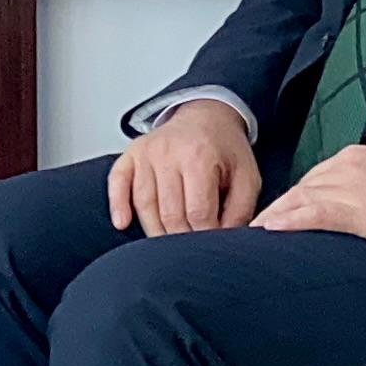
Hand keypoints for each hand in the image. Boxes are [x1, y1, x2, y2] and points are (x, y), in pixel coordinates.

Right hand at [108, 98, 258, 235]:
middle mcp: (169, 152)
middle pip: (169, 213)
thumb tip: (223, 241)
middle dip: (181, 239)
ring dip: (155, 231)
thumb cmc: (225, 150)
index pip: (198, 212)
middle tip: (192, 249)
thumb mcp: (247, 178)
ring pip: (144, 204)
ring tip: (168, 244)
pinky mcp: (131, 154)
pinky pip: (117, 182)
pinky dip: (118, 205)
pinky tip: (122, 223)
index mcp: (200, 157)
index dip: (205, 236)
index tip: (211, 246)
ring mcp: (147, 153)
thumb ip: (240, 211)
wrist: (206, 116)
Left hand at [252, 144, 365, 254]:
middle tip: (257, 227)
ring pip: (301, 200)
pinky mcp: (358, 211)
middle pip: (300, 188)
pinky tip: (271, 228)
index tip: (277, 213)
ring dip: (275, 216)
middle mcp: (346, 167)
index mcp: (354, 157)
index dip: (292, 199)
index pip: (312, 179)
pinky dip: (290, 220)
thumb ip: (364, 187)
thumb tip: (352, 205)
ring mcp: (350, 187)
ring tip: (255, 233)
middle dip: (278, 208)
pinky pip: (314, 213)